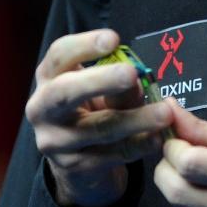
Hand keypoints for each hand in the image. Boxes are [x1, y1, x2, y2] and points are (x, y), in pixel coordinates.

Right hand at [25, 28, 172, 206]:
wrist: (79, 161)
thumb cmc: (93, 110)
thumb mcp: (103, 91)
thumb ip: (118, 83)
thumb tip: (137, 80)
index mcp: (49, 78)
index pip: (59, 55)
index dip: (84, 45)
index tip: (114, 39)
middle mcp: (42, 108)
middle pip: (65, 92)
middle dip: (100, 81)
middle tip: (132, 73)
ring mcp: (54, 141)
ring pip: (97, 128)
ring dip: (135, 120)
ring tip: (164, 113)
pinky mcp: (73, 167)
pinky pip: (110, 155)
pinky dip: (137, 146)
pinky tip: (157, 139)